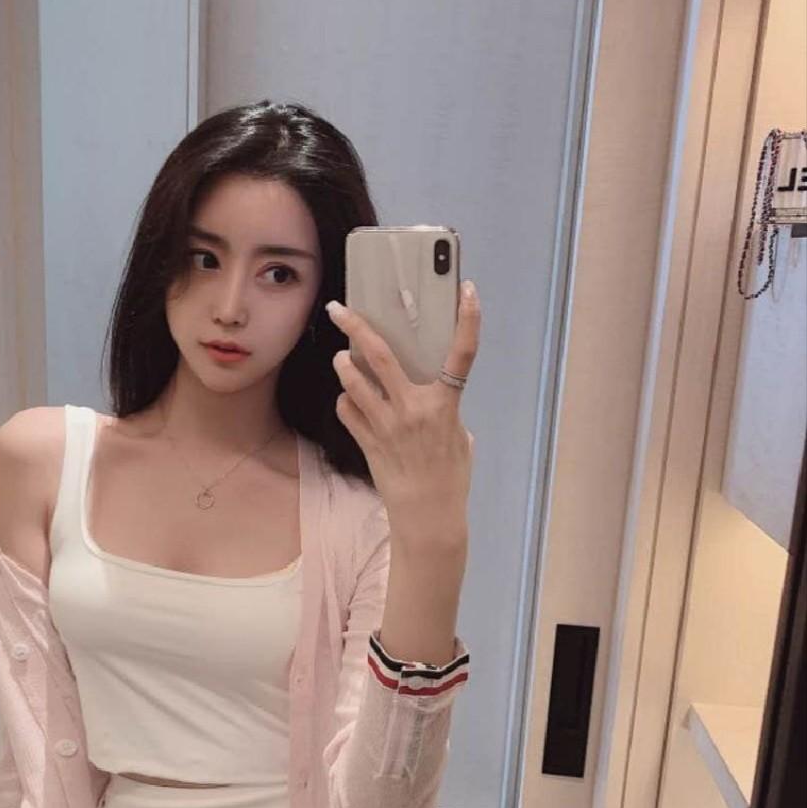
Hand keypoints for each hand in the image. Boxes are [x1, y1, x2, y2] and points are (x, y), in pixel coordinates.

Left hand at [325, 280, 478, 539]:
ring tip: (340, 359)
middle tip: (337, 309)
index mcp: (445, 405)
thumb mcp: (459, 438)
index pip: (463, 354)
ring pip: (352, 381)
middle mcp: (413, 409)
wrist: (428, 517)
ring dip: (342, 366)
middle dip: (355, 326)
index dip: (469, 320)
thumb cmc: (450, 479)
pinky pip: (347, 411)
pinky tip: (350, 402)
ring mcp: (386, 424)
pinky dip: (346, 402)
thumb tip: (430, 393)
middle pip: (378, 355)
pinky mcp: (367, 442)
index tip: (468, 290)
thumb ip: (444, 409)